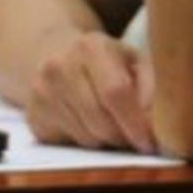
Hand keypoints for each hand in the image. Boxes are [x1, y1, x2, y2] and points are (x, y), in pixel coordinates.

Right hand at [23, 30, 159, 152]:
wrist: (51, 51)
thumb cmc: (103, 58)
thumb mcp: (132, 58)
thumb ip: (150, 85)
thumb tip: (158, 122)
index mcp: (91, 47)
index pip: (115, 92)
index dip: (135, 122)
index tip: (149, 141)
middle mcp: (60, 67)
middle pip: (100, 122)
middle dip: (123, 136)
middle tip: (134, 136)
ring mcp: (41, 94)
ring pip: (86, 139)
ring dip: (105, 140)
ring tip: (109, 123)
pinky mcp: (33, 117)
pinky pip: (69, 145)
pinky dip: (85, 142)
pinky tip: (87, 123)